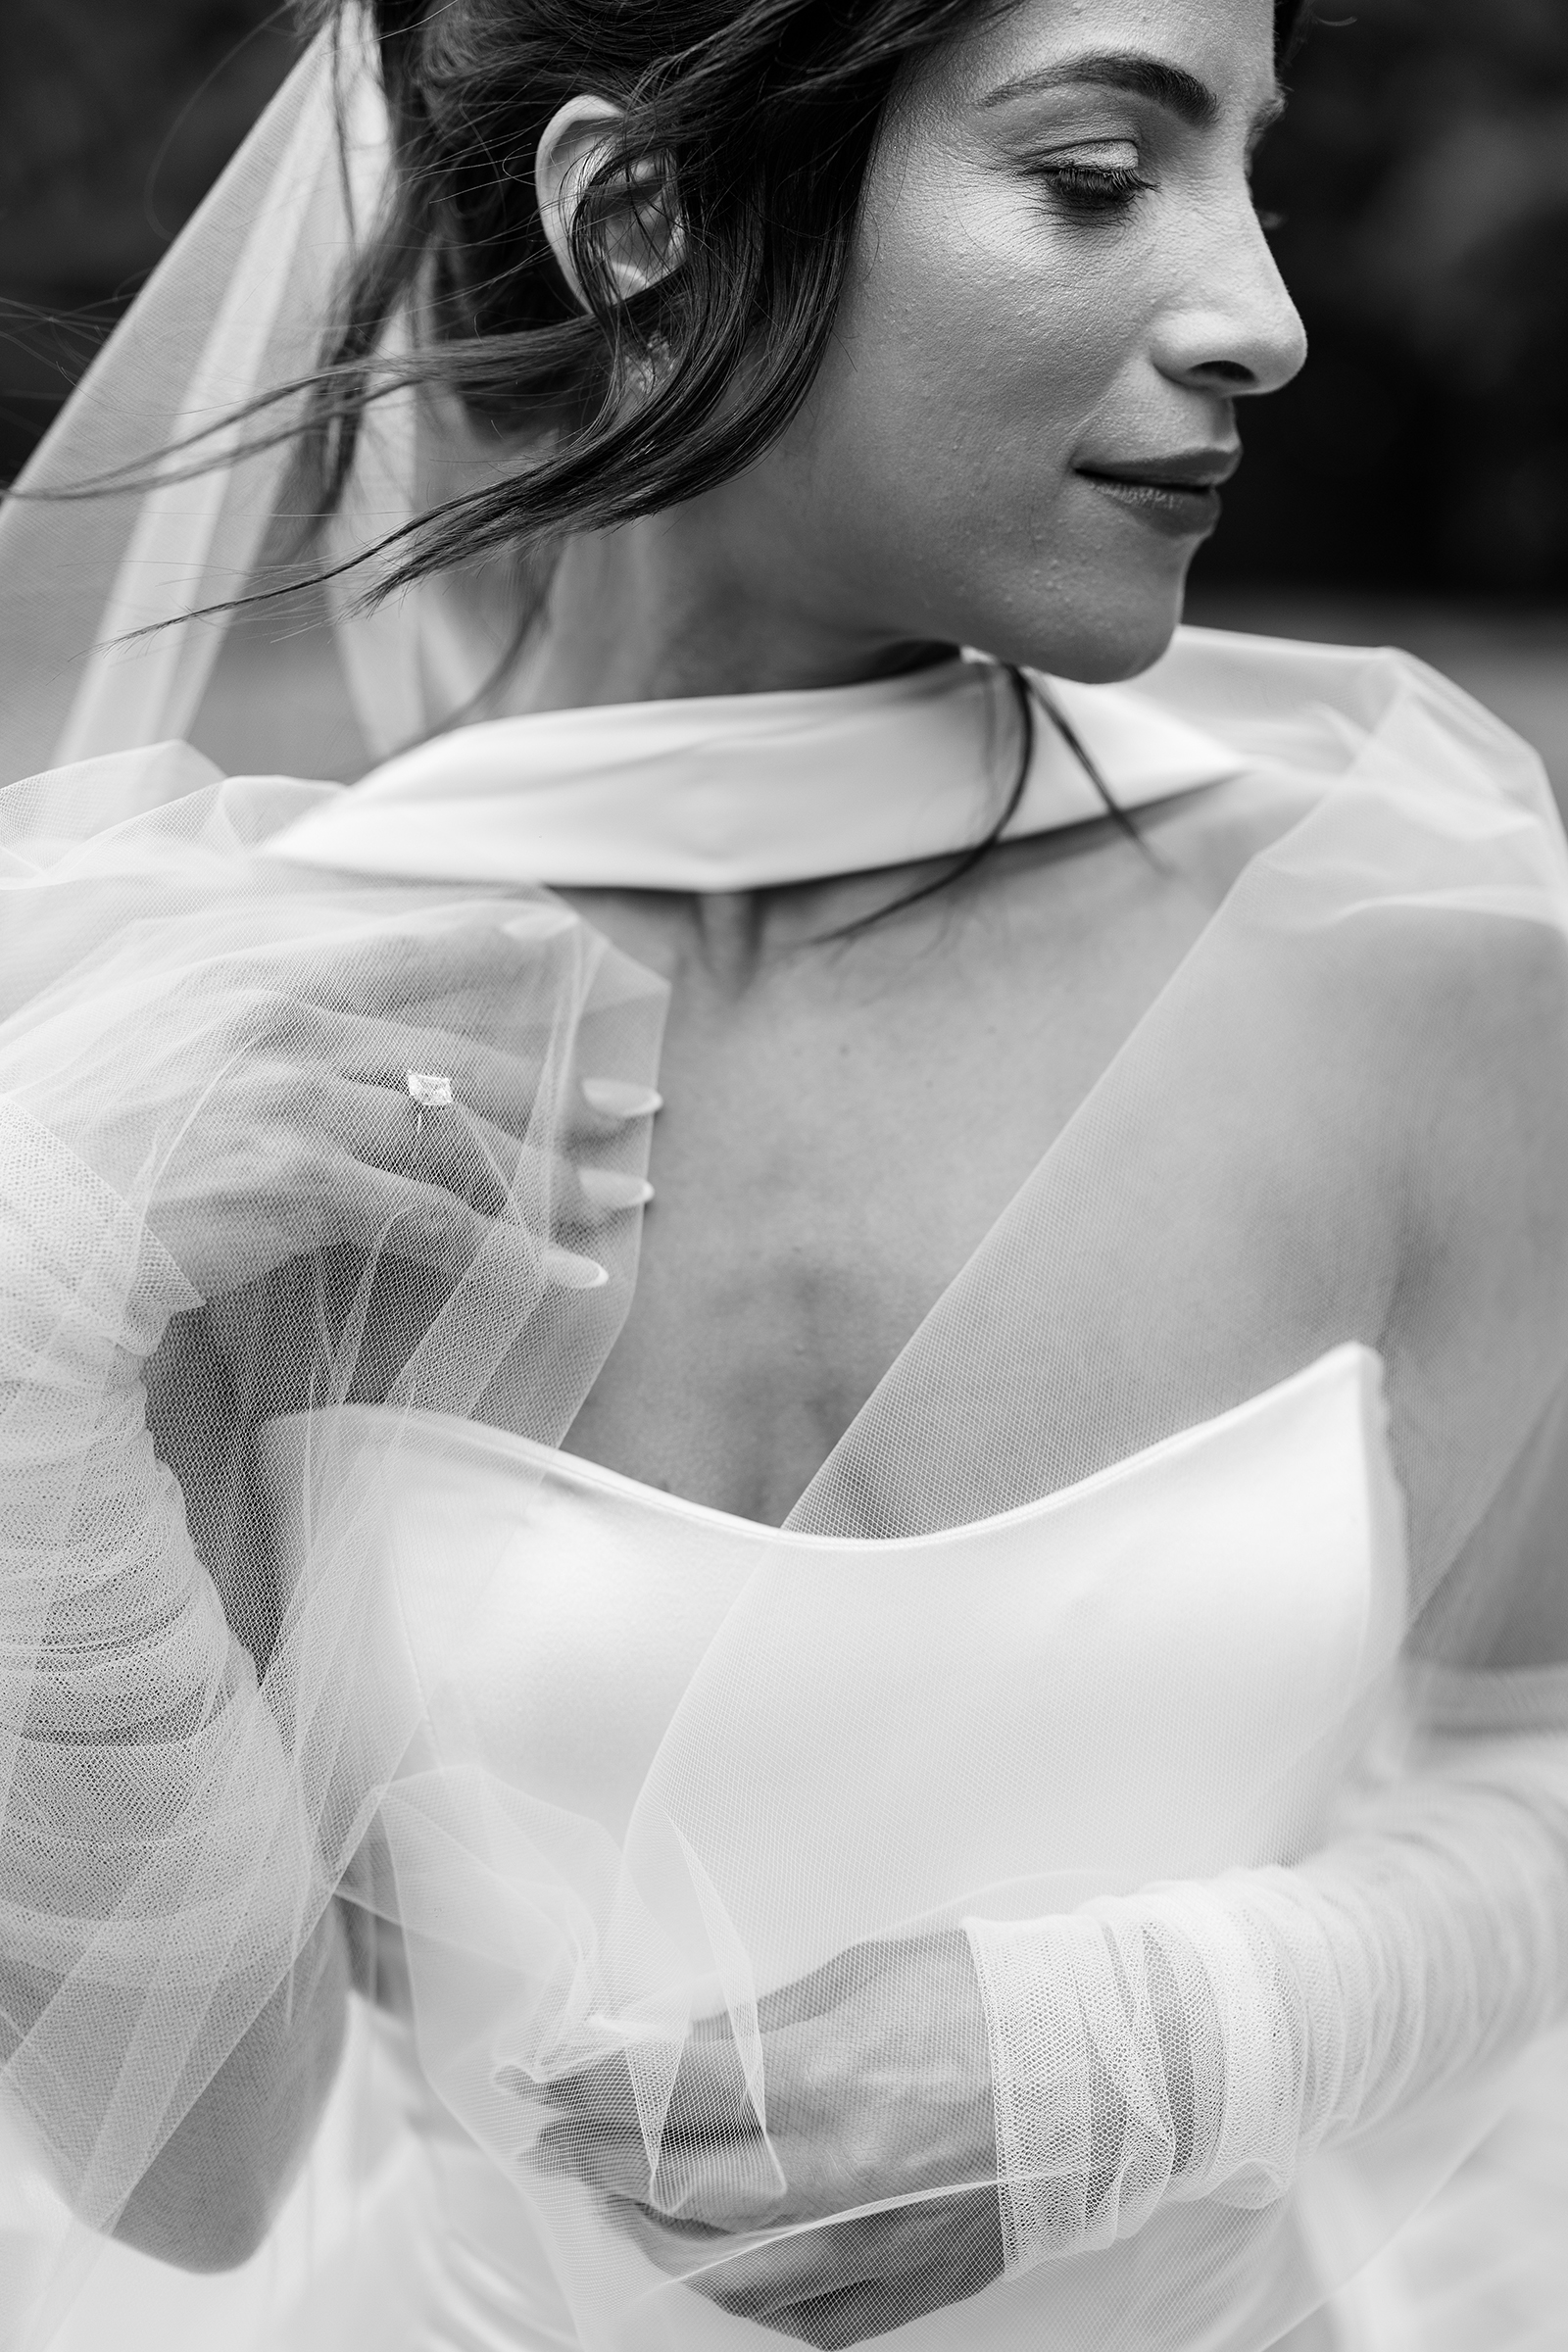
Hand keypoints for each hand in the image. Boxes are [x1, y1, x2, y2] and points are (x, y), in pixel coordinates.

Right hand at [7, 900, 652, 1309]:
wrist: (17, 1211)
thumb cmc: (58, 1136)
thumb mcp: (138, 1032)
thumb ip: (225, 1025)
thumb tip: (292, 1050)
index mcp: (248, 977)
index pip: (391, 952)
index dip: (479, 945)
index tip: (553, 942)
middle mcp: (286, 1024)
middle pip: (454, 1057)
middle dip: (557, 1085)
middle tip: (631, 1104)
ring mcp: (297, 1100)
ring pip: (462, 1136)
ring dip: (556, 1173)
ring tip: (623, 1194)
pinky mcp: (300, 1182)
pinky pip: (433, 1221)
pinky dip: (507, 1253)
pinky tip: (561, 1275)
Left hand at [533, 1931, 1002, 2347]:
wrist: (1113, 2070)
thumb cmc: (990, 1999)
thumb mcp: (860, 1973)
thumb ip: (755, 2025)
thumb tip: (666, 2050)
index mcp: (826, 2081)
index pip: (667, 2090)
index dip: (588, 2080)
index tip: (540, 2071)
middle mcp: (839, 2179)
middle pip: (676, 2191)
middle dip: (596, 2162)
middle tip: (554, 2138)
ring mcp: (874, 2249)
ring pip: (724, 2275)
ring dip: (654, 2235)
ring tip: (621, 2198)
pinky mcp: (908, 2288)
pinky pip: (799, 2322)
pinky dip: (743, 2294)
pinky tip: (718, 2258)